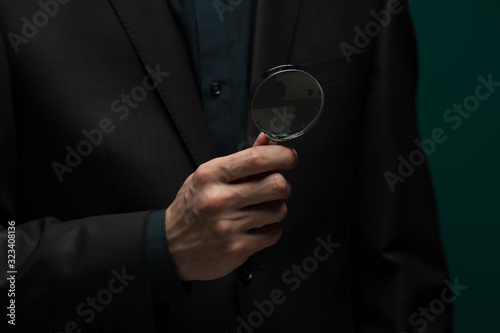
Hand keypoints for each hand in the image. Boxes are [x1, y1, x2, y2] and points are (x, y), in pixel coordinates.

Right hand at [165, 133, 297, 280]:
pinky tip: (254, 228)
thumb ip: (242, 160)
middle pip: (277, 184)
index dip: (282, 155)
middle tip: (272, 189)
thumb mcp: (209, 176)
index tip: (289, 158)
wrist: (170, 247)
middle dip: (282, 185)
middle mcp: (218, 199)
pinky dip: (269, 230)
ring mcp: (227, 225)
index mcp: (211, 175)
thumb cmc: (193, 207)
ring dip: (275, 209)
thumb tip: (268, 139)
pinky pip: (274, 233)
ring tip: (257, 211)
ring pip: (279, 209)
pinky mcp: (236, 248)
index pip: (257, 158)